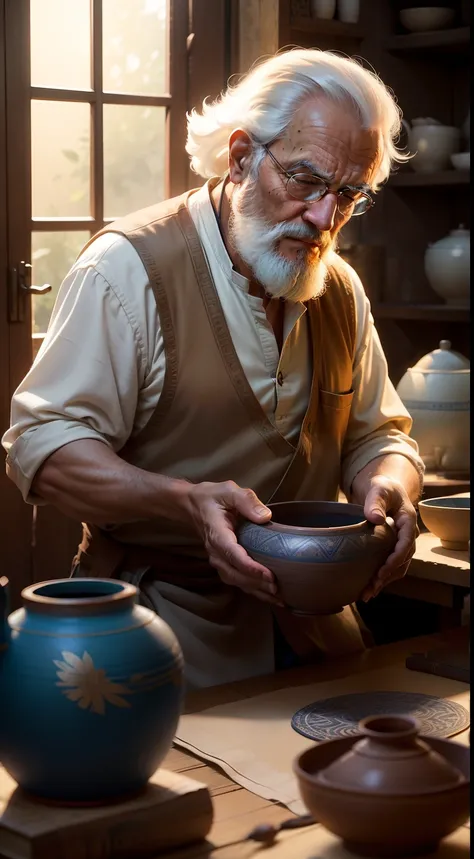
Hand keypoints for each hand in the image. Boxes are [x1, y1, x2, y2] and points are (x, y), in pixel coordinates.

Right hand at [184, 480, 282, 604]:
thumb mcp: (229, 491)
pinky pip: (236, 580)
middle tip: (277, 590)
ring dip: (255, 591)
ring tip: (277, 599)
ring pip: (235, 581)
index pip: (233, 555)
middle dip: (256, 584)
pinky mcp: (223, 563)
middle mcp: (216, 551)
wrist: (194, 505)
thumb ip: (247, 501)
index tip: (269, 575)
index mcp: (218, 534)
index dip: (250, 567)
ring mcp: (218, 559)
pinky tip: (268, 595)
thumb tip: (266, 516)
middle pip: (235, 574)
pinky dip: (252, 589)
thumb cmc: (213, 497)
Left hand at [360, 475, 418, 600]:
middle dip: (387, 576)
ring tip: (367, 594)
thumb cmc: (382, 488)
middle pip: (403, 560)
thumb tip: (375, 518)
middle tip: (370, 589)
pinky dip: (381, 578)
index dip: (395, 559)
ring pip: (398, 568)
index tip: (381, 571)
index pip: (405, 544)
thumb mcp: (379, 490)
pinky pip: (391, 566)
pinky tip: (368, 587)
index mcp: (408, 521)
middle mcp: (408, 535)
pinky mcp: (392, 548)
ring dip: (384, 582)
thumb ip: (375, 502)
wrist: (385, 490)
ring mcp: (401, 543)